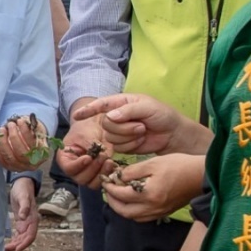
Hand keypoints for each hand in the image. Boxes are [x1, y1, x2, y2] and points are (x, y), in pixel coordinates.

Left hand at [0, 116, 47, 172]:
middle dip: (13, 137)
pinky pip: (1, 160)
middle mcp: (32, 164)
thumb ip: (31, 125)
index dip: (25, 132)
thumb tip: (22, 121)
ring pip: (9, 157)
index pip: (33, 144)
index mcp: (42, 154)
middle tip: (10, 124)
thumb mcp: (36, 129)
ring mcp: (20, 168)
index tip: (20, 121)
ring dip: (3, 142)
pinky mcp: (10, 168)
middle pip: (21, 153)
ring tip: (2, 129)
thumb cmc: (34, 136)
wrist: (30, 147)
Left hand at [5, 178, 37, 250]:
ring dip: (16, 244)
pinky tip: (8, 243)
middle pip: (26, 239)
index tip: (17, 249)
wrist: (22, 184)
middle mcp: (30, 223)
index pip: (30, 235)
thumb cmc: (23, 190)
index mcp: (33, 219)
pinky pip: (19, 234)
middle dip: (18, 245)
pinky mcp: (20, 222)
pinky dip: (15, 239)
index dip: (25, 243)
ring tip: (6, 249)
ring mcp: (25, 223)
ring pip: (22, 238)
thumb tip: (22, 218)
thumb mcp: (23, 197)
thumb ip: (24, 207)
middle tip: (7, 249)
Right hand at [56, 112, 116, 189]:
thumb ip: (89, 146)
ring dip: (102, 173)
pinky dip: (110, 174)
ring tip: (109, 160)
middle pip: (82, 179)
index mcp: (66, 159)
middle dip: (93, 169)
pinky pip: (104, 180)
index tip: (88, 157)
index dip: (78, 165)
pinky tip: (115, 165)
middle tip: (102, 156)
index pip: (69, 169)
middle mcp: (76, 170)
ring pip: (93, 183)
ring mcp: (88, 174)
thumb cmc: (86, 129)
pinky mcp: (100, 174)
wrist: (97, 127)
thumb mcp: (85, 134)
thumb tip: (96, 156)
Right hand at [74, 93, 188, 155]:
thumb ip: (128, 110)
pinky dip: (131, 146)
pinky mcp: (124, 144)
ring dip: (128, 137)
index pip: (101, 104)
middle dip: (123, 128)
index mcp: (122, 102)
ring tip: (142, 132)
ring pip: (111, 137)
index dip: (88, 110)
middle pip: (106, 124)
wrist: (173, 135)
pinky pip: (118, 147)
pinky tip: (141, 141)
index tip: (77, 116)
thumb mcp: (148, 107)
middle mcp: (118, 116)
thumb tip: (111, 116)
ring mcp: (120, 131)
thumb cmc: (163, 116)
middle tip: (140, 126)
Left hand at [102, 154, 204, 222]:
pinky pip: (143, 218)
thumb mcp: (154, 162)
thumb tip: (118, 177)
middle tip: (108, 190)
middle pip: (124, 212)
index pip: (121, 195)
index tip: (106, 180)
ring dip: (122, 209)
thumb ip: (133, 171)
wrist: (201, 176)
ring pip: (133, 217)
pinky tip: (132, 201)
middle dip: (112, 202)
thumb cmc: (179, 165)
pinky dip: (133, 212)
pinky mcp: (164, 213)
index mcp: (149, 194)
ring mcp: (159, 212)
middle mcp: (153, 207)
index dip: (110, 188)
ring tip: (117, 196)